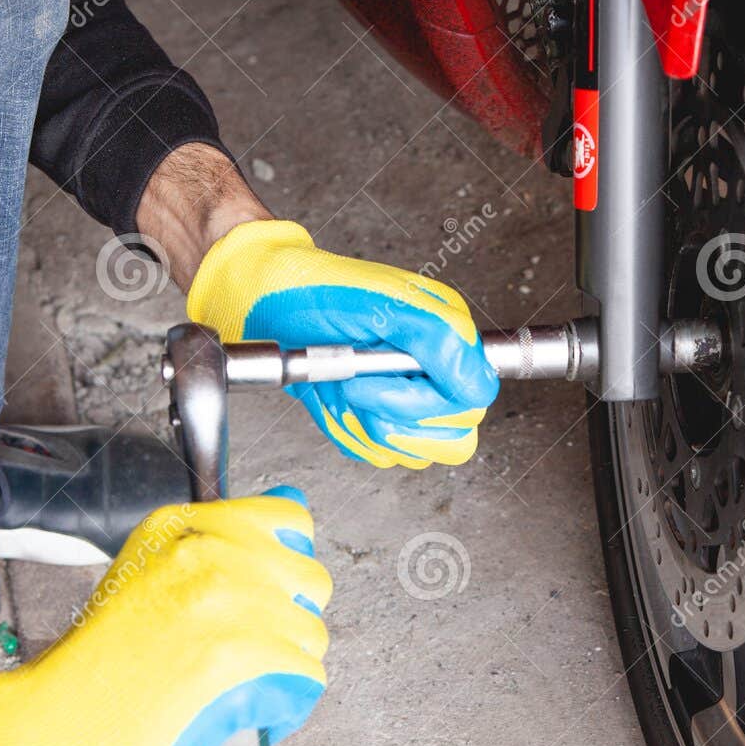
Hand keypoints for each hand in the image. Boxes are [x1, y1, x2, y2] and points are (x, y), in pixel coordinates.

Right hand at [0, 489, 330, 745]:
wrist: (44, 730)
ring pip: (311, 634)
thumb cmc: (90, 672)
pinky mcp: (233, 653)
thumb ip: (217, 552)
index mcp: (179, 528)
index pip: (287, 518)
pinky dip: (287, 706)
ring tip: (237, 690)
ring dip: (286, 669)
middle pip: (308, 579)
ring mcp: (221, 599)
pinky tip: (247, 716)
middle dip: (290, 622)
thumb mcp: (144, 581)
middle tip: (247, 655)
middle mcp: (204, 551)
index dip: (290, 563)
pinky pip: (306, 678)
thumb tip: (294, 515)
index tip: (274, 592)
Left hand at [185, 219, 498, 468]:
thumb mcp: (387, 301)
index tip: (385, 372)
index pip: (473, 399)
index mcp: (449, 338)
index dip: (432, 399)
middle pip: (453, 435)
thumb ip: (442, 339)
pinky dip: (349, 430)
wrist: (268, 303)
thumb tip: (475, 383)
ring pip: (414, 452)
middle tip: (357, 380)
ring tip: (345, 384)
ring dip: (370, 423)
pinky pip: (378, 454)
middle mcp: (435, 372)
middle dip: (397, 413)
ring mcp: (407, 400)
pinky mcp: (377, 420)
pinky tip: (335, 397)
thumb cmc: (320, 291)